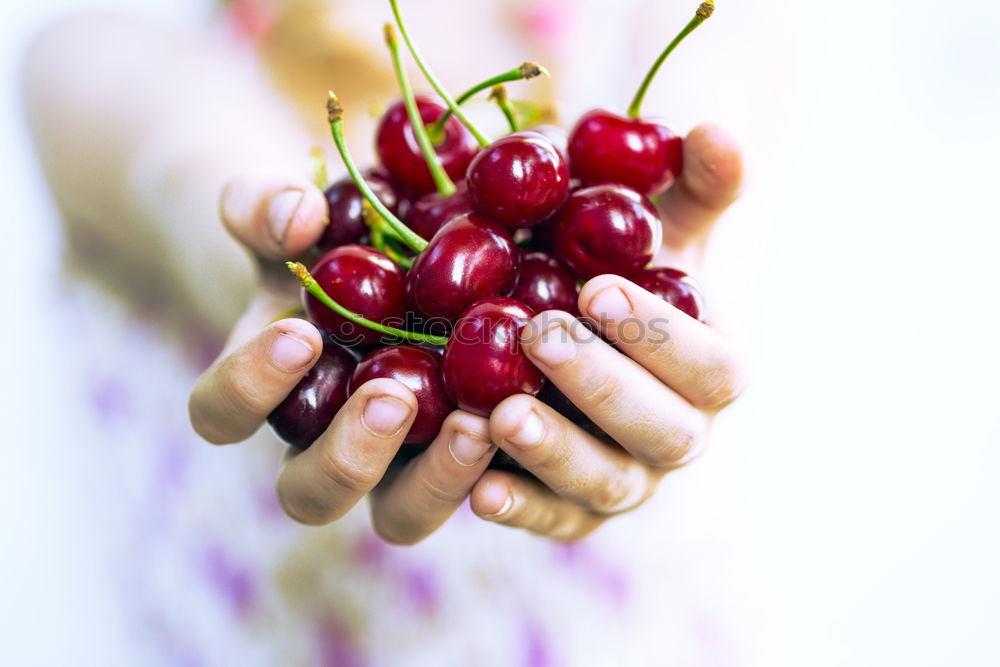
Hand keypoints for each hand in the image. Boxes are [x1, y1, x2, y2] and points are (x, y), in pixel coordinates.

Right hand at [188, 172, 497, 544]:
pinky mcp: (468, 455)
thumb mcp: (291, 211)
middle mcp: (328, 443)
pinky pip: (483, 487)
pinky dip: (508, 464)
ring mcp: (400, 461)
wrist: (389, 253)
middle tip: (392, 397)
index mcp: (270, 391)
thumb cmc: (327, 238)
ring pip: (401, 514)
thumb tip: (298, 215)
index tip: (299, 333)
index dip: (249, 387)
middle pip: (311, 494)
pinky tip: (539, 412)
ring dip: (437, 479)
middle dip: (348, 456)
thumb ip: (268, 205)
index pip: (224, 414)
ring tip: (479, 423)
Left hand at [468, 124, 745, 540]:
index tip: (596, 287)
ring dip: (555, 451)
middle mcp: (680, 437)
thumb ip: (695, 188)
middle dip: (601, 384)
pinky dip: (519, 507)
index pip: (709, 365)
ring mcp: (628, 482)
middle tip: (537, 336)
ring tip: (500, 415)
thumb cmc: (629, 283)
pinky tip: (479, 489)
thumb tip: (714, 130)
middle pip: (660, 429)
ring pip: (604, 482)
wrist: (597, 349)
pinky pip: (550, 521)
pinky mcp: (573, 514)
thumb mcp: (662, 234)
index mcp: (712, 372)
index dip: (659, 333)